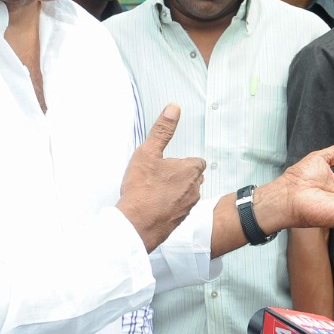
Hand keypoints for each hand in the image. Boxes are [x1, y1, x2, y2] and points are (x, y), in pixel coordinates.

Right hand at [117, 104, 204, 251]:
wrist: (136, 225)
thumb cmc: (142, 189)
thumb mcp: (148, 152)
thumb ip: (162, 130)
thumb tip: (174, 108)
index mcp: (190, 170)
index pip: (197, 161)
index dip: (183, 161)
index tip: (168, 163)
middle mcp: (194, 189)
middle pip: (193, 178)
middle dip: (180, 176)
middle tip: (159, 176)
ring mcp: (188, 207)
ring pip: (186, 194)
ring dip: (175, 192)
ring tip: (155, 191)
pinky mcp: (179, 221)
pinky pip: (178, 210)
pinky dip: (169, 206)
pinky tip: (153, 206)